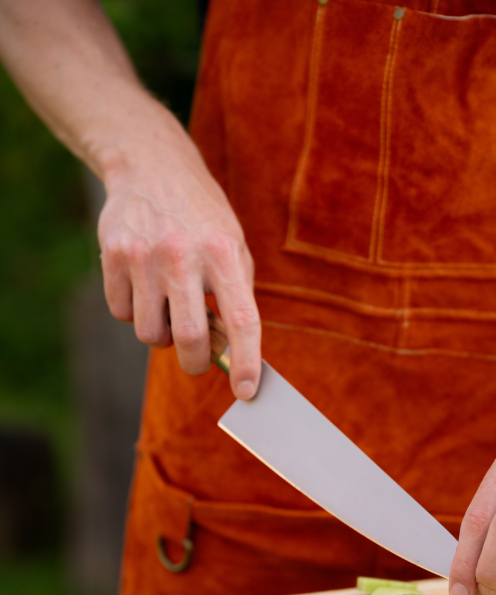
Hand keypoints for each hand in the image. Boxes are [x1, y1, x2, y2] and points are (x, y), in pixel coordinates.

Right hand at [97, 123, 260, 398]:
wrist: (152, 167)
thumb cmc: (202, 220)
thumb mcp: (233, 247)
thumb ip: (235, 297)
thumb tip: (231, 356)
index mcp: (223, 253)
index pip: (241, 320)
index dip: (246, 362)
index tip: (246, 391)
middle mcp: (183, 254)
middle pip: (189, 338)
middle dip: (195, 362)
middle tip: (197, 360)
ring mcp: (144, 255)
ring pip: (150, 334)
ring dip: (162, 336)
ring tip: (169, 307)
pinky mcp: (113, 255)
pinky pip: (122, 313)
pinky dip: (135, 313)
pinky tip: (144, 287)